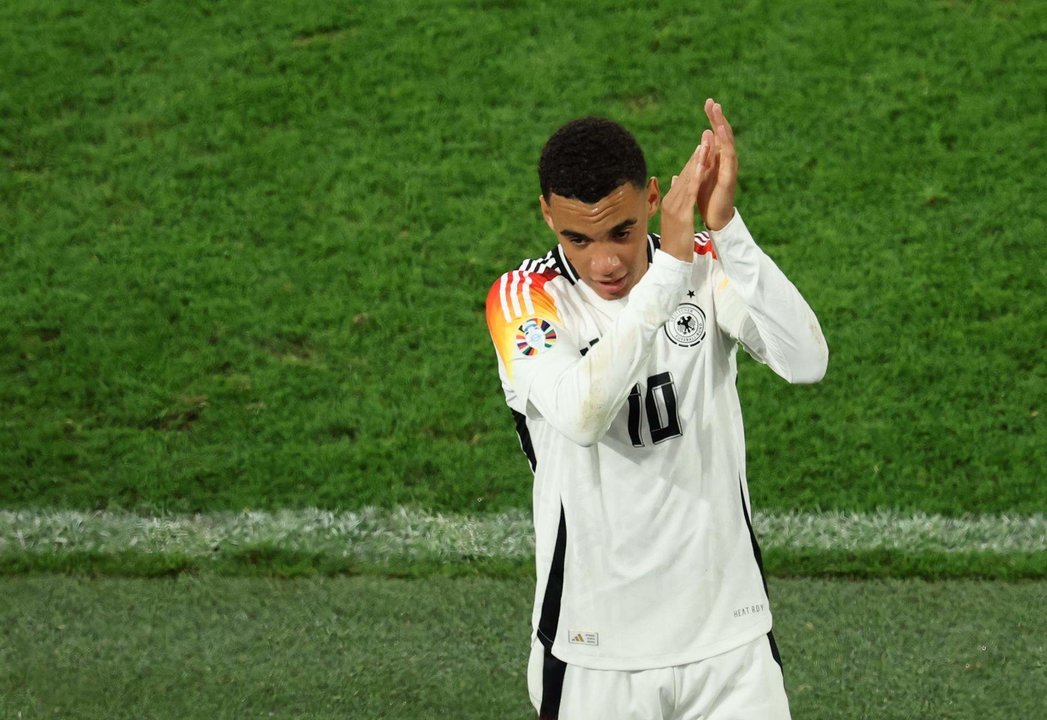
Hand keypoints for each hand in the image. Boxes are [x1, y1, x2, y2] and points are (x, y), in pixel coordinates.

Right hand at [658, 128, 715, 261]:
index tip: (702, 147)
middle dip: (696, 156)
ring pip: (687, 180)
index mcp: (670, 200)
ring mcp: (674, 207)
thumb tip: (673, 181)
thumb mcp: (676, 218)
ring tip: (705, 147)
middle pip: (684, 174)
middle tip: (706, 138)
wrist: (672, 260)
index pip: (682, 177)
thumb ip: (676, 199)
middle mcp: (670, 200)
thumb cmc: (675, 241)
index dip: (693, 161)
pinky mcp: (681, 214)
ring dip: (696, 163)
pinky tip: (702, 168)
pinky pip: (690, 193)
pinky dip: (695, 179)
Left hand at [697, 99, 736, 230]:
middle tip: (711, 102)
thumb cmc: (708, 198)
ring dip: (722, 126)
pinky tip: (719, 133)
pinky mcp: (728, 177)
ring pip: (727, 143)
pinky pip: (728, 158)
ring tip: (717, 111)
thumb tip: (700, 145)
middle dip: (718, 117)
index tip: (708, 103)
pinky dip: (724, 144)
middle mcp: (727, 160)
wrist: (715, 219)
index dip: (713, 118)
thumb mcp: (701, 174)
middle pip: (724, 134)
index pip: (716, 134)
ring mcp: (729, 168)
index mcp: (719, 158)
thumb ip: (702, 159)